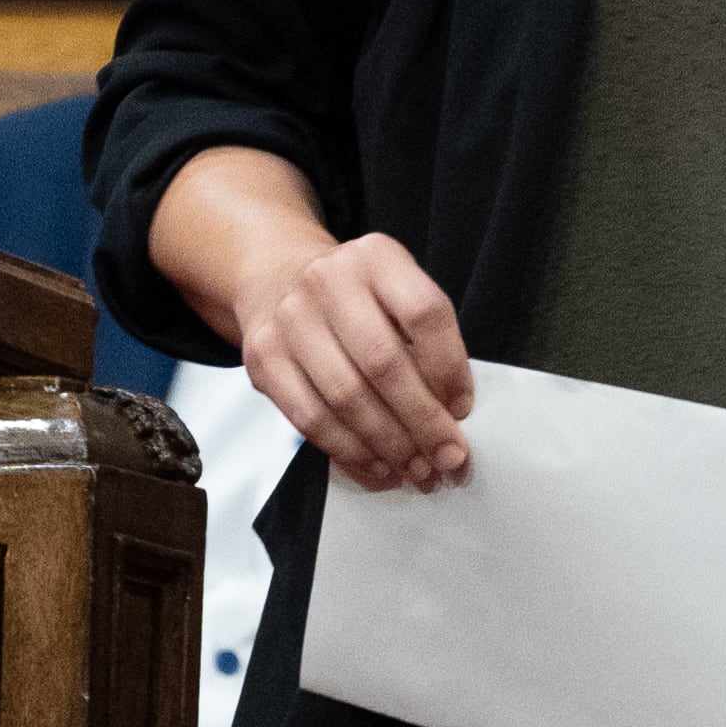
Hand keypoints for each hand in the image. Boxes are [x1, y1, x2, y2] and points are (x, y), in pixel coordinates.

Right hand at [234, 228, 477, 493]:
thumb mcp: (395, 288)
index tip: (463, 408)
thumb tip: (451, 412)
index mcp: (377, 257)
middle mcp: (329, 281)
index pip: (424, 313)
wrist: (278, 276)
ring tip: (416, 469)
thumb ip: (425, 338)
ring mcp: (289, 320)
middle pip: (383, 363)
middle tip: (448, 456)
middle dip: (421, 420)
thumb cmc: (357, 294)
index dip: (449, 367)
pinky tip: (375, 467)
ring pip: (345, 397)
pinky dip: (348, 451)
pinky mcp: (262, 359)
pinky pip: (309, 418)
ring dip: (387, 444)